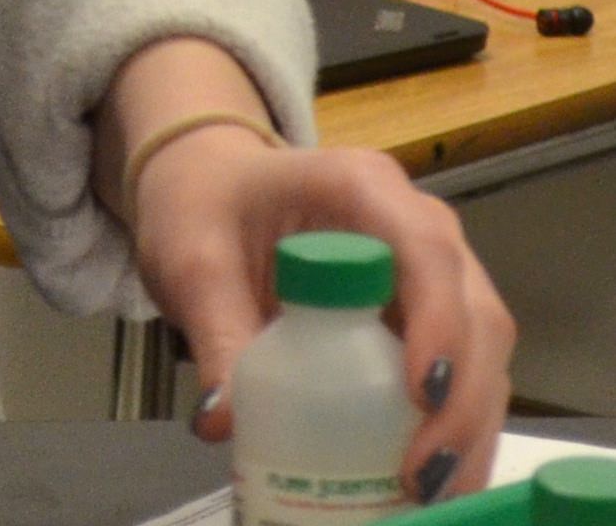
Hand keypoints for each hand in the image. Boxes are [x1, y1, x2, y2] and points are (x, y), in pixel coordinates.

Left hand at [105, 44, 515, 499]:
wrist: (208, 186)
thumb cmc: (203, 205)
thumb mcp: (193, 262)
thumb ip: (214, 334)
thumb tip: (223, 422)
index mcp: (359, 186)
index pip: (424, 249)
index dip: (438, 323)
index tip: (420, 394)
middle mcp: (416, 223)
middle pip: (473, 311)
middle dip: (461, 399)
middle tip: (422, 475)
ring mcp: (432, 270)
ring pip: (483, 348)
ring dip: (469, 424)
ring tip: (431, 491)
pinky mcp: (430, 312)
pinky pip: (464, 368)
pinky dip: (456, 423)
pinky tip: (432, 475)